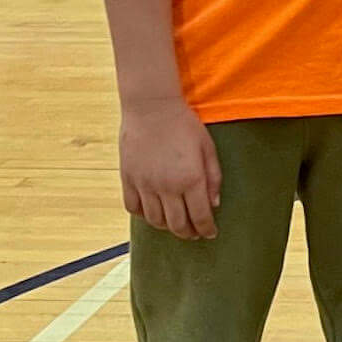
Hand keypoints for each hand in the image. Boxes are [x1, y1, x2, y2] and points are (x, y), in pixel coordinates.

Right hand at [120, 96, 220, 237]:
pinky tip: (153, 212)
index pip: (200, 217)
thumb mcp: (207, 148)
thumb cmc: (183, 124)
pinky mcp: (128, 179)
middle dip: (189, 233)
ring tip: (176, 223)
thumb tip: (214, 204)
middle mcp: (167, 187)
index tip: (210, 234)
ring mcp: (145, 185)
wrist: (151, 108)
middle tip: (195, 233)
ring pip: (155, 220)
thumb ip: (213, 177)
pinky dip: (143, 215)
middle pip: (177, 225)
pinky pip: (133, 208)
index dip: (207, 230)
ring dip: (167, 227)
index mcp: (190, 179)